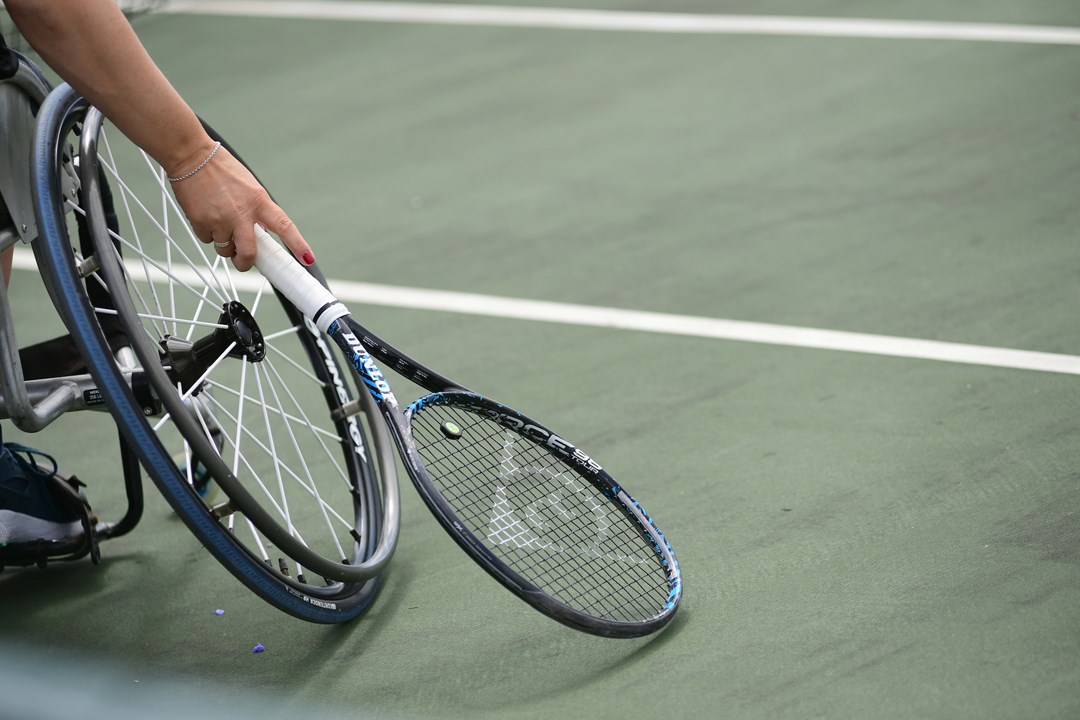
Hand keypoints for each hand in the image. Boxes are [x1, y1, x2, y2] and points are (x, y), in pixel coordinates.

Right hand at [168, 142, 313, 271]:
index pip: (284, 226)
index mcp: (259, 201)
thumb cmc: (222, 170)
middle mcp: (241, 213)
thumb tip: (260, 235)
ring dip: (223, 243)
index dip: (298, 245)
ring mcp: (220, 219)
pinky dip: (207, 233)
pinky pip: (206, 239)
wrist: (191, 156)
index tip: (308, 259)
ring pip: (224, 249)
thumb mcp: (250, 188)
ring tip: (219, 221)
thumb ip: (257, 210)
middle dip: (245, 262)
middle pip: (249, 253)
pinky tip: (205, 214)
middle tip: (243, 261)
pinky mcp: (200, 222)